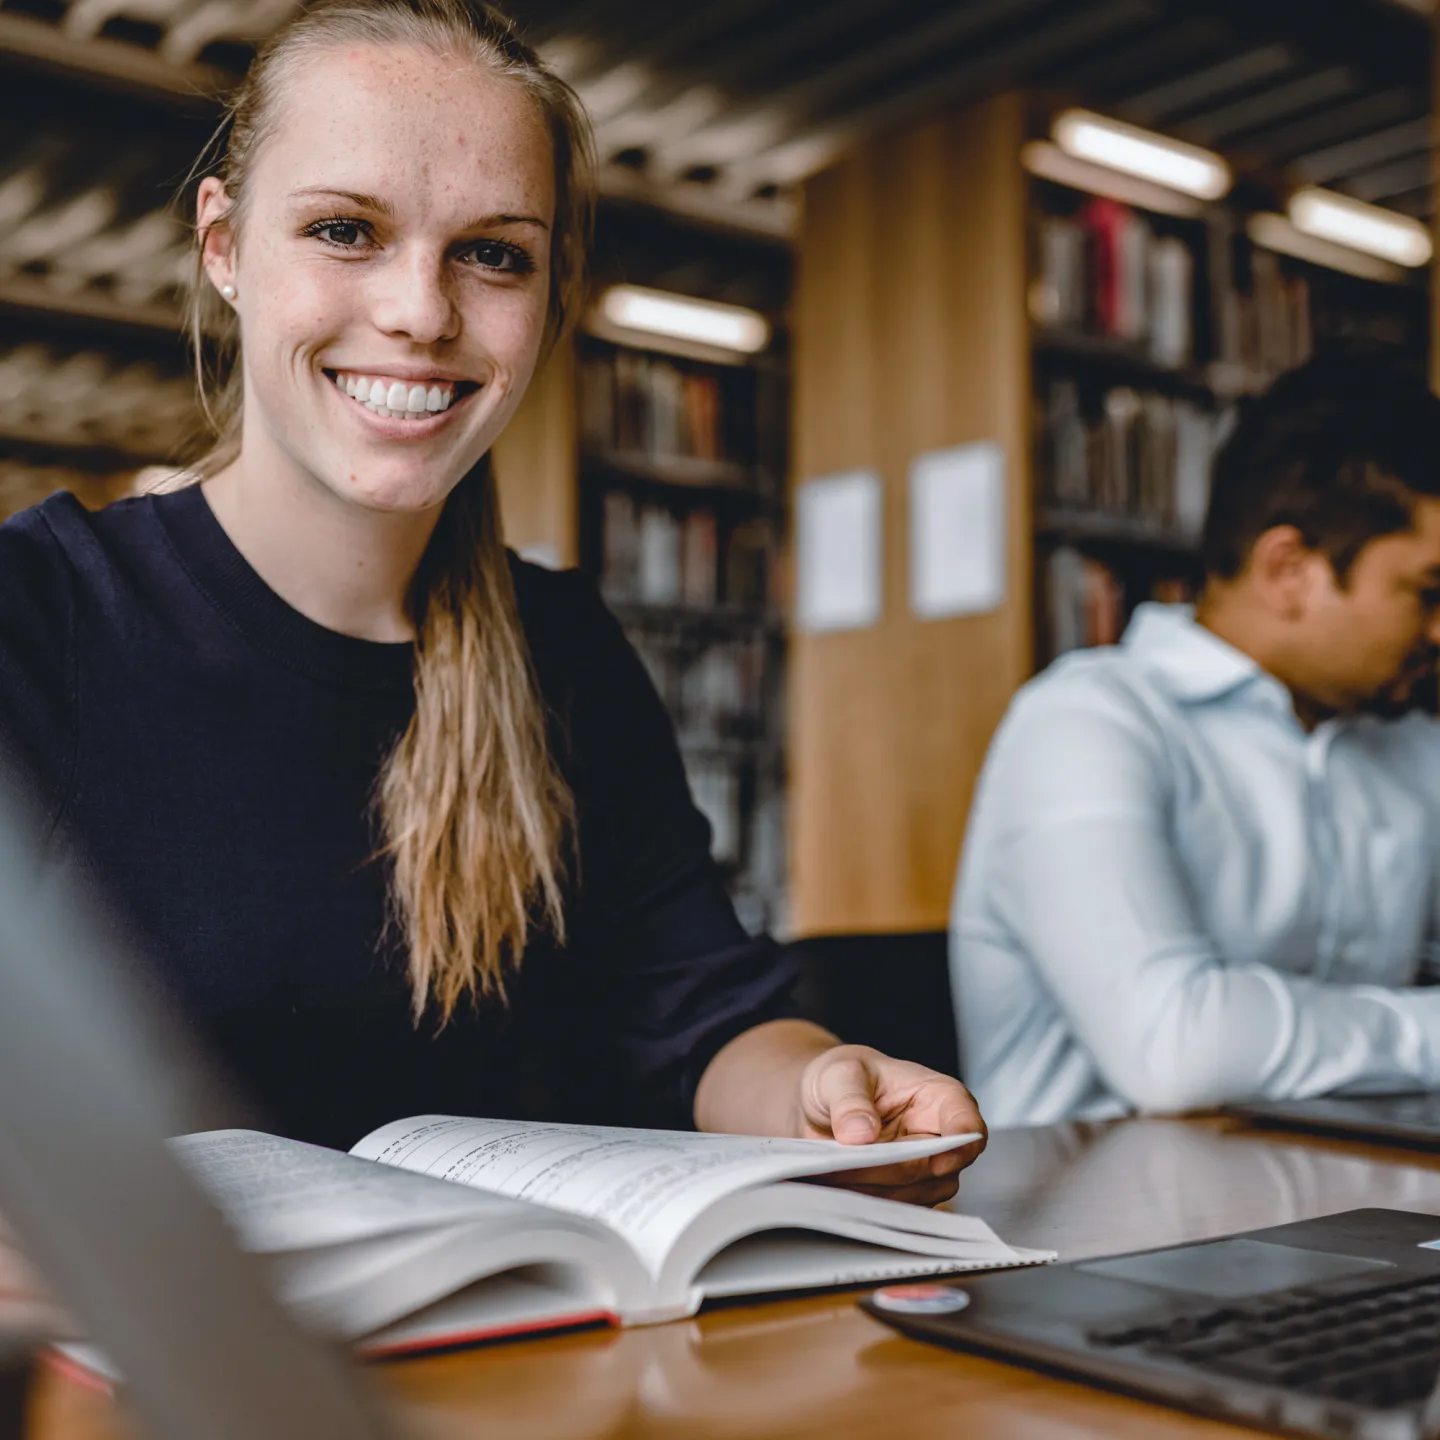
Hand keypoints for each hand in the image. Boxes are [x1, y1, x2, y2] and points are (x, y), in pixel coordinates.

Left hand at [797, 1044, 986, 1205]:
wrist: (824, 1101)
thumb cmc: (844, 1077)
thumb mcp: (840, 1074)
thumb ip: (850, 1101)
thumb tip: (861, 1134)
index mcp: (939, 1097)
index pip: (966, 1123)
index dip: (959, 1147)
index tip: (939, 1163)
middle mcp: (939, 1137)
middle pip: (936, 1169)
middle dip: (890, 1169)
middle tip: (847, 1163)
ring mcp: (924, 1170)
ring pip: (914, 1195)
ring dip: (873, 1190)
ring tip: (834, 1172)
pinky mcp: (903, 1193)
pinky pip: (893, 1209)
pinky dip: (864, 1203)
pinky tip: (836, 1187)